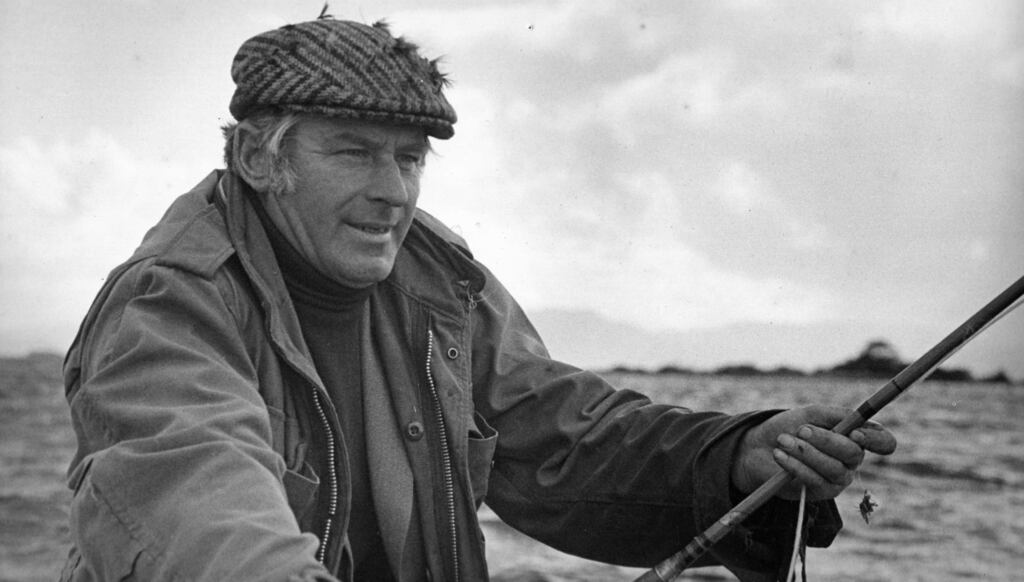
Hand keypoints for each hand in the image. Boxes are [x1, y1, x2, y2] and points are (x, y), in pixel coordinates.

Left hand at [730, 405, 896, 500]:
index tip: (855, 433)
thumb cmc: (787, 427)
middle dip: (826, 440)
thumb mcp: (810, 414)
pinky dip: (796, 465)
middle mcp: (852, 460)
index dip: (876, 440)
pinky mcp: (820, 493)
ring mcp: (838, 479)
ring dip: (806, 452)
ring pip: (833, 468)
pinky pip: (814, 480)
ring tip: (782, 440)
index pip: (884, 442)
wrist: (758, 447)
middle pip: (854, 454)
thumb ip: (836, 414)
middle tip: (801, 429)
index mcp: (856, 438)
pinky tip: (779, 454)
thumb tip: (858, 417)